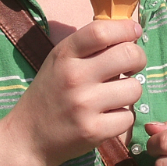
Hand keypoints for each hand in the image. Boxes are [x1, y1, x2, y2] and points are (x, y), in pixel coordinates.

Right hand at [9, 19, 145, 165]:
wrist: (28, 137)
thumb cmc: (50, 93)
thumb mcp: (59, 61)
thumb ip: (89, 46)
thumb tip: (130, 31)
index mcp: (65, 55)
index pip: (102, 31)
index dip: (126, 28)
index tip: (134, 31)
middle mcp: (74, 77)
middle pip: (128, 55)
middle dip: (138, 59)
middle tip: (131, 67)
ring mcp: (84, 105)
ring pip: (134, 88)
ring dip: (130, 91)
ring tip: (115, 95)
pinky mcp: (94, 131)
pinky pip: (129, 117)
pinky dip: (123, 117)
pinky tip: (108, 116)